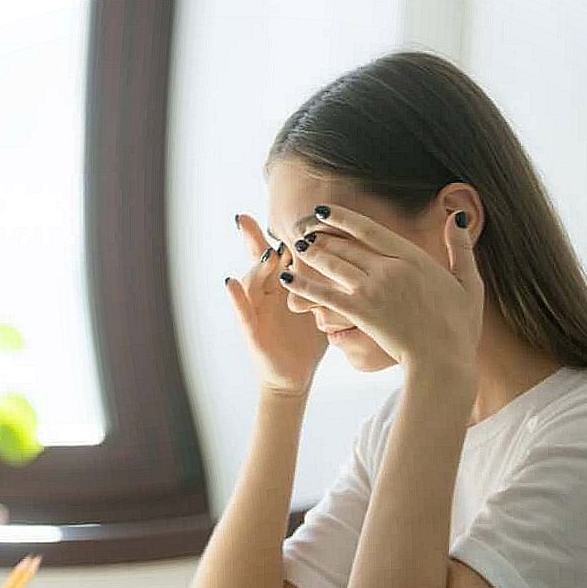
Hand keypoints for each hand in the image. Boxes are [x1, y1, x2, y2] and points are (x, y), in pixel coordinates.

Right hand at [226, 213, 327, 396]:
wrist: (295, 376)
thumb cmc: (308, 340)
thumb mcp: (321, 306)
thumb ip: (330, 282)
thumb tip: (356, 256)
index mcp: (284, 284)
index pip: (283, 252)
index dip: (283, 232)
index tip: (275, 210)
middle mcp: (267, 293)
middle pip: (260, 260)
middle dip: (253, 238)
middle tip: (247, 217)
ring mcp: (257, 311)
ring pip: (251, 282)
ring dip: (256, 266)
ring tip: (267, 252)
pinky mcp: (252, 332)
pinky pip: (242, 312)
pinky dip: (236, 298)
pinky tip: (231, 283)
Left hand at [280, 205, 482, 390]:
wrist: (443, 360)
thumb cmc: (458, 326)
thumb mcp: (469, 283)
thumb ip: (461, 249)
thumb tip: (458, 218)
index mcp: (412, 257)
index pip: (369, 229)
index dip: (342, 217)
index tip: (323, 210)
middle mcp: (389, 268)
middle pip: (346, 244)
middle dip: (321, 235)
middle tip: (303, 229)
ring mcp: (373, 290)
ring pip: (333, 264)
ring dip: (311, 253)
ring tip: (296, 246)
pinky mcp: (361, 312)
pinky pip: (325, 294)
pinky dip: (304, 284)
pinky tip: (287, 277)